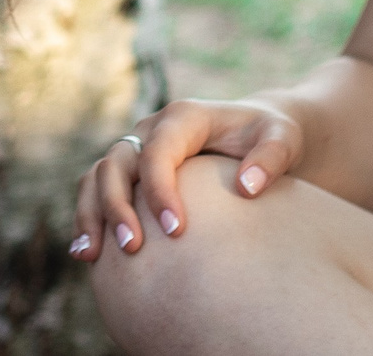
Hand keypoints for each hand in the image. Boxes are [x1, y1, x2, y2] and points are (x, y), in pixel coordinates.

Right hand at [71, 98, 302, 260]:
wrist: (258, 135)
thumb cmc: (271, 137)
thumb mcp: (284, 139)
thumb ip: (270, 158)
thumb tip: (247, 188)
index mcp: (183, 117)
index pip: (158, 152)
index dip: (160, 189)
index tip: (177, 231)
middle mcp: (150, 129)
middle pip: (117, 163)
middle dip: (118, 206)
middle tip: (132, 248)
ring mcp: (136, 148)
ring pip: (98, 176)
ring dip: (91, 214)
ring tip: (90, 256)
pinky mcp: (132, 170)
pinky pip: (97, 190)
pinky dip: (88, 217)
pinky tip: (88, 254)